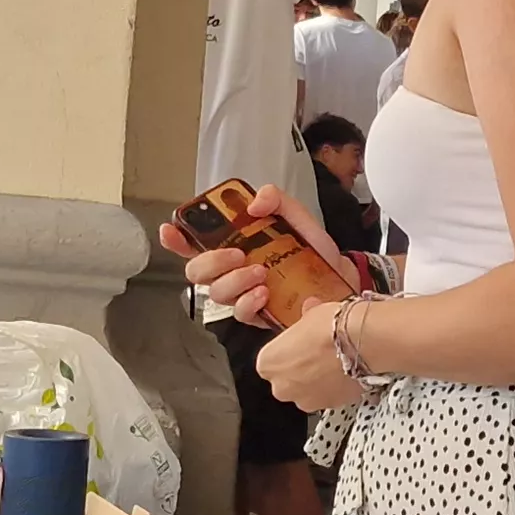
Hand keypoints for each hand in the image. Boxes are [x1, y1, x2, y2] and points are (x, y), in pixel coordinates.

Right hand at [158, 186, 352, 325]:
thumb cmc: (315, 252)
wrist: (342, 280)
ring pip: (215, 292)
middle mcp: (233, 270)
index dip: (177, 238)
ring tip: (260, 272)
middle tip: (236, 254)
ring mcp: (243, 294)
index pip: (195, 242)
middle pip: (196, 271)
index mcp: (236, 243)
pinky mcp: (258, 315)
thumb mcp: (297, 216)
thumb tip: (254, 202)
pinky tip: (265, 292)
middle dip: (210, 262)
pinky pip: (240, 313)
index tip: (171, 230)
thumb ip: (276, 199)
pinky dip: (249, 301)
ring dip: (234, 280)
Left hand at [257, 300, 368, 411]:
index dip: (287, 351)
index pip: (271, 360)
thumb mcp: (310, 313)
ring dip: (316, 381)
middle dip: (300, 370)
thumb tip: (309, 312)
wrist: (361, 342)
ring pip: (306, 392)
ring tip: (333, 362)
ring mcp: (305, 400)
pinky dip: (334, 388)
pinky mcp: (329, 407)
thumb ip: (304, 318)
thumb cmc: (332, 328)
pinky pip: (328, 398)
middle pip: (286, 380)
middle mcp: (282, 387)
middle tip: (316, 354)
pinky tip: (344, 371)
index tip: (297, 345)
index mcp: (268, 364)